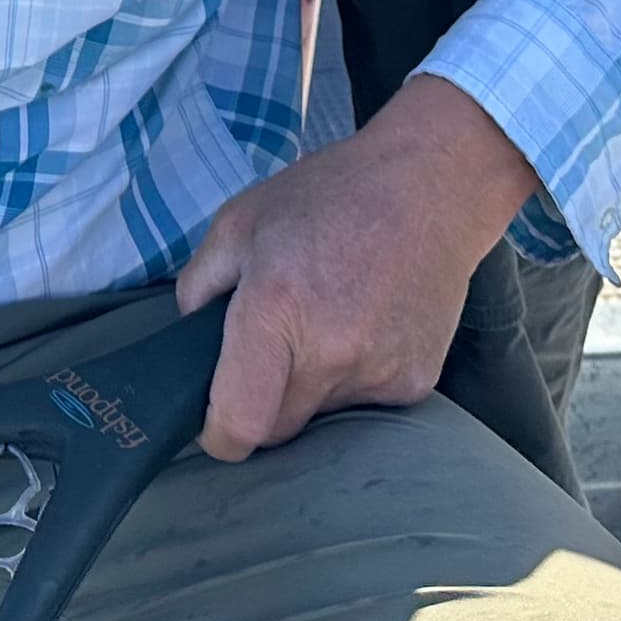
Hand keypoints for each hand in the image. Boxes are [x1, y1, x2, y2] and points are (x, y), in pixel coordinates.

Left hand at [174, 73, 537, 459]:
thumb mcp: (240, 220)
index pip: (241, 423)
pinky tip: (365, 323)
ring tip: (327, 319)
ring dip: (311, 386)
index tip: (215, 422)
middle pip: (278, 428)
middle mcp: (330, 351)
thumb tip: (189, 343)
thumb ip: (199, 287)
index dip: (218, 435)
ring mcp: (379, 372)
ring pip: (322, 417)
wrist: (430, 186)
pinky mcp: (415, 382)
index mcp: (276, 309)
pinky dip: (354, 377)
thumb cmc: (330, 195)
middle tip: (272, 348)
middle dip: (263, 402)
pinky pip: (365, 403)